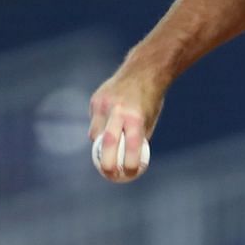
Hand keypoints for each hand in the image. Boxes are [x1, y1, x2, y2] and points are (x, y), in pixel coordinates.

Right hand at [88, 68, 163, 183]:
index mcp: (135, 117)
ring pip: (96, 134)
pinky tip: (110, 122)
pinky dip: (100, 128)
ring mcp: (104, 104)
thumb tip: (128, 161)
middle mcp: (118, 111)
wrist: (142, 71)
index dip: (130, 164)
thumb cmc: (149, 100)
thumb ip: (137, 138)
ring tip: (111, 143)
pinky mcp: (95, 100)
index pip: (131, 146)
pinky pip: (95, 122)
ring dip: (101, 144)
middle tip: (109, 174)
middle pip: (107, 143)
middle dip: (106, 163)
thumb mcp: (149, 120)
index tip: (130, 173)